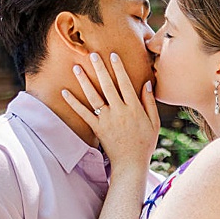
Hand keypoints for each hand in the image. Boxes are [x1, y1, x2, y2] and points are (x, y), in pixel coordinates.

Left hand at [59, 50, 159, 174]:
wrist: (131, 164)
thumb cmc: (145, 143)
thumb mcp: (154, 123)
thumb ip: (150, 102)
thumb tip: (147, 83)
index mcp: (134, 108)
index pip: (125, 83)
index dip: (119, 68)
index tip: (113, 55)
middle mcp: (119, 111)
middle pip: (108, 86)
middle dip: (100, 68)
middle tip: (93, 54)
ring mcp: (107, 119)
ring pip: (93, 96)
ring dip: (84, 81)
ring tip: (77, 67)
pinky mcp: (97, 128)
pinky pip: (83, 113)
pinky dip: (73, 103)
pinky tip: (65, 92)